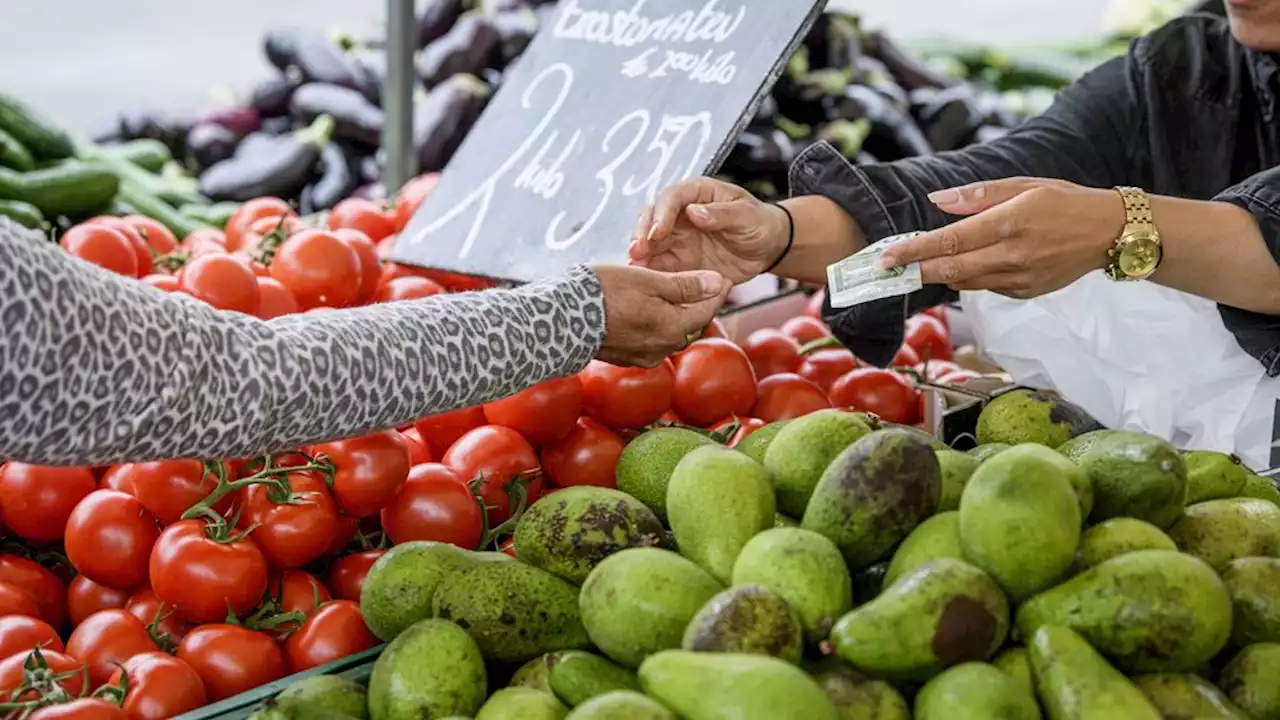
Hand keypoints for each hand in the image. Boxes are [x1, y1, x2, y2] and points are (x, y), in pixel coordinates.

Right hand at [591, 264, 730, 367]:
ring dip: (674, 314)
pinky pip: (651, 339)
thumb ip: (685, 285)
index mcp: (673, 330)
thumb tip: (715, 283)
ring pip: (670, 333)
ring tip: (671, 293)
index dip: (716, 291)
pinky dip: (655, 324)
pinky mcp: (626, 358)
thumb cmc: (604, 293)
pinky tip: (646, 309)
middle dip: (696, 304)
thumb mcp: (649, 281)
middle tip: (700, 283)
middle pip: (689, 324)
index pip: (707, 310)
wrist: (560, 318)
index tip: (722, 276)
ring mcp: (643, 356)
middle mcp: (662, 349)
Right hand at [628, 177, 790, 284]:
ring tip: (635, 269)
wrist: (767, 248)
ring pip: (650, 242)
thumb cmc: (759, 223)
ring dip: (640, 255)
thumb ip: (722, 214)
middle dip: (641, 234)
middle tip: (636, 252)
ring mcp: (676, 236)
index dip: (661, 213)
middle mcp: (680, 212)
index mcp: (697, 193)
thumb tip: (694, 212)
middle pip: (651, 218)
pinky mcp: (677, 259)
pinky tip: (646, 282)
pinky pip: (660, 265)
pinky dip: (651, 272)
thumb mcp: (747, 216)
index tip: (657, 232)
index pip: (672, 197)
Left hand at [877, 178, 1125, 298]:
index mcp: (1009, 223)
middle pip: (950, 271)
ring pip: (965, 282)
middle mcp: (1012, 255)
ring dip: (940, 274)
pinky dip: (971, 277)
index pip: (950, 241)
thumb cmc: (1064, 202)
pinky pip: (986, 287)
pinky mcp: (1025, 292)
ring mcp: (1019, 278)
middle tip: (887, 269)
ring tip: (921, 262)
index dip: (914, 251)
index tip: (886, 257)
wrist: (1109, 233)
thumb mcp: (1023, 185)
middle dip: (915, 270)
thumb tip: (938, 200)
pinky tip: (970, 264)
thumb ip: (978, 196)